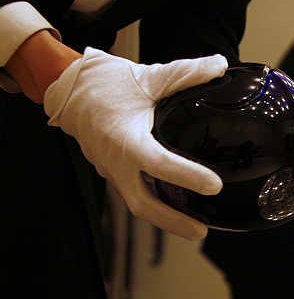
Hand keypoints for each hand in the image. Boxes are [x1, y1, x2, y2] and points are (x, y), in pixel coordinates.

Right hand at [43, 48, 227, 239]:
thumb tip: (220, 66)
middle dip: (172, 221)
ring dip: (165, 218)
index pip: (158, 164)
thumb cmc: (105, 84)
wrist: (69, 88)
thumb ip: (186, 73)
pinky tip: (177, 207)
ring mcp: (111, 170)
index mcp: (124, 139)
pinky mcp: (113, 171)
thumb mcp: (148, 76)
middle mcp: (115, 161)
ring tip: (195, 228)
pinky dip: (156, 204)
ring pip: (137, 203)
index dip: (187, 176)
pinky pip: (135, 193)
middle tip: (201, 232)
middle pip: (143, 203)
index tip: (214, 185)